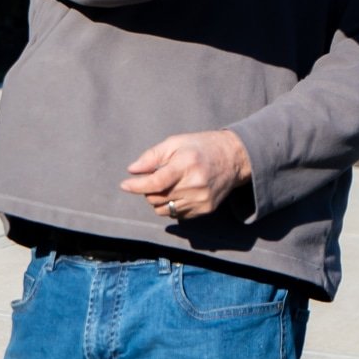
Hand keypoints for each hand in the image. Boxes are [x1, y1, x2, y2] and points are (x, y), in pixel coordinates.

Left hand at [121, 130, 251, 219]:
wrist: (234, 158)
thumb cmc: (200, 147)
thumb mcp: (176, 143)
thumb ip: (152, 156)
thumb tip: (132, 170)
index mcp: (187, 165)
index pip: (156, 182)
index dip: (137, 186)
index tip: (124, 185)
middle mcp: (195, 185)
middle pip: (157, 198)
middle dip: (148, 190)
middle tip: (155, 178)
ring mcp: (201, 200)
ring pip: (164, 209)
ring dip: (158, 200)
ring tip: (168, 185)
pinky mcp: (205, 209)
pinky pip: (177, 215)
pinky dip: (171, 206)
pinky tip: (180, 192)